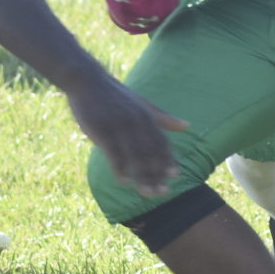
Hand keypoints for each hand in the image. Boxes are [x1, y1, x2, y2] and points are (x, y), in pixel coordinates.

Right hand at [62, 72, 184, 196]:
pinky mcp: (102, 130)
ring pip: (134, 157)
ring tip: (146, 193)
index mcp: (146, 116)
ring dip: (141, 178)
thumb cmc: (114, 95)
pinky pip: (114, 154)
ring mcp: (119, 126)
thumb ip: (163, 118)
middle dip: (157, 174)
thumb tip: (187, 126)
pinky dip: (120, 169)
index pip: (162, 142)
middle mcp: (136, 121)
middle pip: (150, 153)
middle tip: (162, 193)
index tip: (173, 177)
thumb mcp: (141, 104)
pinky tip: (124, 182)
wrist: (86, 80)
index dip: (168, 160)